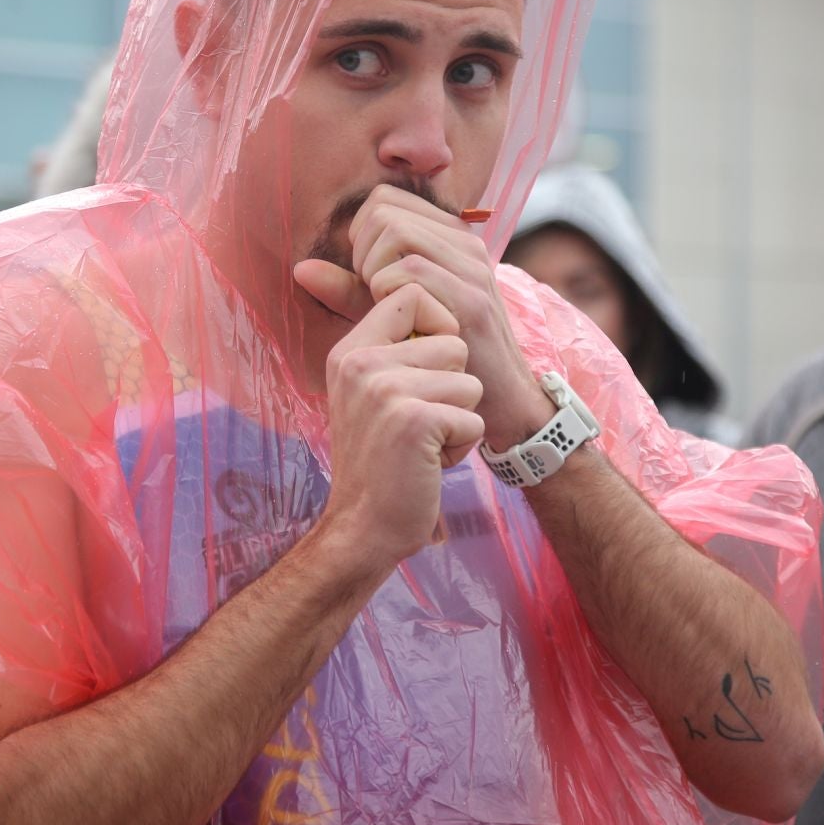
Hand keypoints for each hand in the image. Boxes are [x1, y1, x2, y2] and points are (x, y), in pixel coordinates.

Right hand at [292, 273, 483, 568]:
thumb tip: (419, 301)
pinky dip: (462, 447)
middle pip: (453, 341)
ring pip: (469, 381)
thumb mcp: (368, 393)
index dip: (438, 328)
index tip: (425, 371)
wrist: (362, 528)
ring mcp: (385, 390)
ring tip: (423, 443)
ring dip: (459, 418)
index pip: (412, 295)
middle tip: (417, 423)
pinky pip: (473, 418)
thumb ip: (389, 347)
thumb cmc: (379, 461)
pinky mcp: (414, 421)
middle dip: (452, 387)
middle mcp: (361, 363)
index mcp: (350, 350)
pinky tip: (429, 463)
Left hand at [304, 186, 554, 450]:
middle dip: (360, 248)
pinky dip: (388, 290)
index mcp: (447, 237)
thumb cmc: (441, 358)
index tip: (363, 274)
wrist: (503, 401)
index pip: (384, 199)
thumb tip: (300, 269)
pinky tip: (397, 318)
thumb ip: (349, 290)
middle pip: (383, 210)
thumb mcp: (391, 315)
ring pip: (395, 231)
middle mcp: (464, 242)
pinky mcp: (472, 297)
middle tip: (368, 292)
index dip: (359, 231)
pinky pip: (412, 270)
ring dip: (371, 269)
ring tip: (381, 304)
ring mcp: (471, 266)